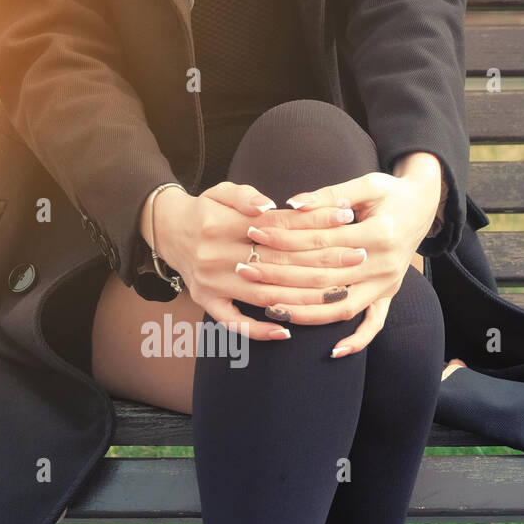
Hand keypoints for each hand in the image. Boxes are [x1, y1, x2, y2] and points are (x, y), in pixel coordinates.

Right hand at [146, 181, 367, 340]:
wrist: (165, 230)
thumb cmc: (204, 209)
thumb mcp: (221, 190)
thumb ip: (246, 196)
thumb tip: (269, 206)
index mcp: (222, 224)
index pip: (278, 227)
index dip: (314, 223)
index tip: (347, 219)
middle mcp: (216, 255)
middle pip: (279, 263)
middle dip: (322, 261)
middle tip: (357, 258)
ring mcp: (211, 282)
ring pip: (264, 295)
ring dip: (303, 298)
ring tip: (338, 295)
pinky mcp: (206, 301)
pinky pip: (233, 322)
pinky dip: (259, 330)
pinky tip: (287, 332)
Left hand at [239, 160, 441, 356]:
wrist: (425, 205)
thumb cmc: (391, 192)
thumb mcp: (366, 184)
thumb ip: (329, 195)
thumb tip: (293, 204)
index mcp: (380, 233)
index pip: (322, 241)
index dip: (286, 238)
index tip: (255, 234)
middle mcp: (386, 265)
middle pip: (324, 278)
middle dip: (282, 275)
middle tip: (247, 270)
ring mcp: (388, 284)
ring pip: (342, 307)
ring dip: (305, 312)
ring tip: (269, 309)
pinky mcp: (389, 294)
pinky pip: (374, 324)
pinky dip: (357, 341)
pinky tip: (334, 352)